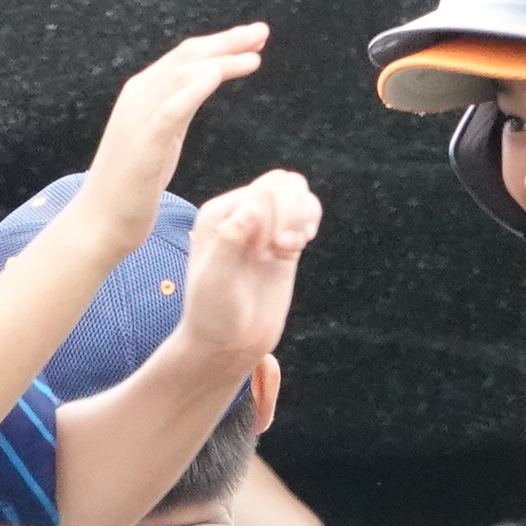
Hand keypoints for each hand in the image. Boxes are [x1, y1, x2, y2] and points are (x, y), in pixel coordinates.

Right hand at [59, 26, 268, 258]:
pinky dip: (194, 88)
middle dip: (227, 42)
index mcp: (142, 94)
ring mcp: (138, 119)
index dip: (221, 43)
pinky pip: (170, 108)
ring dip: (220, 61)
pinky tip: (218, 75)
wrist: (100, 221)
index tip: (253, 39)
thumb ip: (177, 109)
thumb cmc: (132, 185)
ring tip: (254, 56)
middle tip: (262, 31)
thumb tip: (201, 86)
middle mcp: (137, 98)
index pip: (185, 57)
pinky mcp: (143, 144)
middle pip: (187, 57)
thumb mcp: (161, 137)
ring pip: (182, 76)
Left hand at [175, 170, 320, 364]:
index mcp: (218, 215)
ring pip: (295, 190)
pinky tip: (302, 243)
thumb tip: (251, 206)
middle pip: (281, 183)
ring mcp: (263, 225)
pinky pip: (305, 208)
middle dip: (289, 216)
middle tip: (279, 252)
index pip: (260, 191)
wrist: (228, 342)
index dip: (271, 221)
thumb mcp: (216, 281)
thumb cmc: (214, 314)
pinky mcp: (282, 240)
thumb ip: (231, 241)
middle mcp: (239, 213)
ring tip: (289, 249)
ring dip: (302, 216)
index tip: (260, 258)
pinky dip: (311, 219)